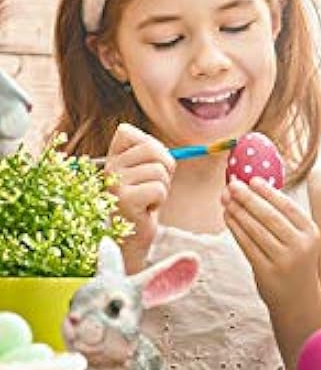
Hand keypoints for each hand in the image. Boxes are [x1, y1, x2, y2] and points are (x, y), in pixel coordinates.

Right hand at [105, 123, 174, 271]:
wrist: (131, 238)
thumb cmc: (143, 202)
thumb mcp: (143, 170)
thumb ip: (147, 151)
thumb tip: (161, 140)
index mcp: (110, 157)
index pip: (128, 131)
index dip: (151, 148)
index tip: (146, 167)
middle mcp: (108, 168)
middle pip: (152, 148)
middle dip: (163, 168)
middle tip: (152, 186)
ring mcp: (115, 183)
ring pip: (159, 170)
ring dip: (162, 187)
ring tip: (148, 199)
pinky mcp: (125, 200)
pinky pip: (158, 188)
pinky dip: (159, 200)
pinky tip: (146, 209)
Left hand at [222, 178, 320, 310]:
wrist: (298, 300)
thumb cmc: (296, 264)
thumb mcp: (302, 240)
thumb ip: (285, 220)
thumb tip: (257, 192)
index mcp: (311, 232)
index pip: (287, 206)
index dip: (268, 192)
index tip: (252, 180)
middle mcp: (300, 245)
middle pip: (269, 216)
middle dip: (248, 198)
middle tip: (233, 186)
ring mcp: (284, 260)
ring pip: (256, 230)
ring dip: (238, 212)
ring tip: (226, 199)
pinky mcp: (266, 272)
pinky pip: (247, 245)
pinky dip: (236, 229)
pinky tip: (228, 218)